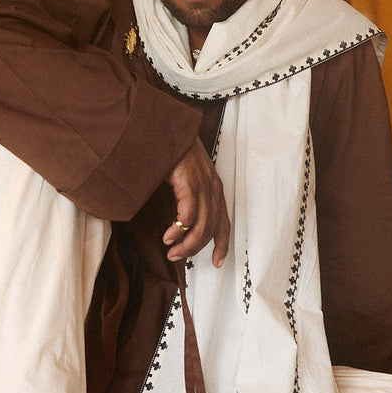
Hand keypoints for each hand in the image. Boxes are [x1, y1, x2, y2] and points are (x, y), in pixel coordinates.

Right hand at [163, 138, 229, 267]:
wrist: (167, 129)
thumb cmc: (173, 154)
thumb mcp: (187, 178)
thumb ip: (188, 198)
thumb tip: (182, 223)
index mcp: (215, 189)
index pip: (224, 224)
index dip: (222, 245)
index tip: (217, 263)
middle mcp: (213, 189)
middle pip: (211, 230)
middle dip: (194, 249)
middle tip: (176, 257)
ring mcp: (203, 186)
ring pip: (201, 227)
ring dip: (185, 245)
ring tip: (171, 251)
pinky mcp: (190, 183)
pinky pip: (188, 216)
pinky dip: (178, 230)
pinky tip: (168, 236)